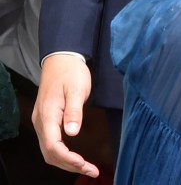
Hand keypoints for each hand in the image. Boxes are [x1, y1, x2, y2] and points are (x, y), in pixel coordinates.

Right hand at [32, 54, 99, 177]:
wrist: (62, 58)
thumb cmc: (71, 71)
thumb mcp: (76, 88)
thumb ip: (74, 111)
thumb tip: (72, 133)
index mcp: (48, 114)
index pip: (53, 146)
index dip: (68, 158)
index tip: (84, 164)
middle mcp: (41, 121)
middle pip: (50, 153)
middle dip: (69, 165)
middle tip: (90, 170)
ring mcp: (43, 121)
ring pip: (49, 150)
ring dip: (66, 161)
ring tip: (86, 167)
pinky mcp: (47, 120)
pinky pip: (51, 143)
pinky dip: (63, 153)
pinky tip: (75, 156)